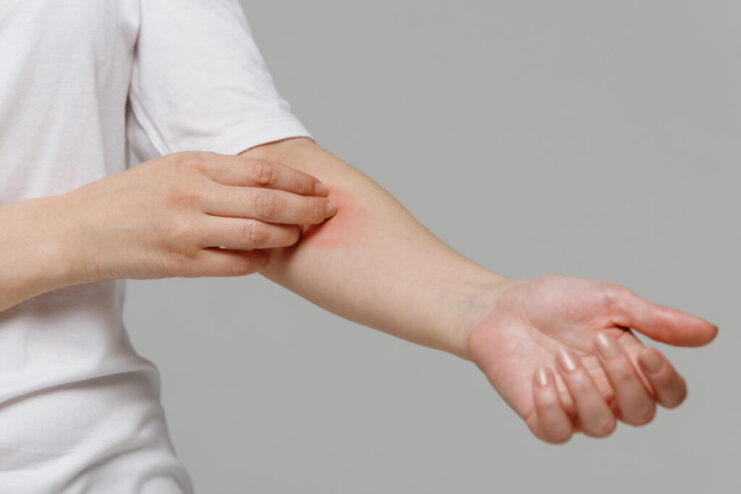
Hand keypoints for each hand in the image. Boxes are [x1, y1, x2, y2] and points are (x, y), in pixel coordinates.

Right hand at [57, 151, 335, 282]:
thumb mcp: (172, 168)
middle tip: (327, 213)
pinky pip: (235, 264)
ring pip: (257, 234)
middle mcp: (193, 195)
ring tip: (300, 235)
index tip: (320, 189)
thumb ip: (217, 173)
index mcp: (194, 165)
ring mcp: (187, 231)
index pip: (263, 171)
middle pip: (269, 202)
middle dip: (307, 209)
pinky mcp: (181, 264)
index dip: (299, 182)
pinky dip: (259, 260)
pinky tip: (268, 257)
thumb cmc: (131, 198)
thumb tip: (269, 183)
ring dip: (287, 236)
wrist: (79, 230)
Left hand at [465, 273, 716, 442]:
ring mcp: (574, 407)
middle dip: (623, 378)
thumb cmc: (554, 302)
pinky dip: (551, 406)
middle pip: (640, 414)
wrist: (500, 306)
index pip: (670, 395)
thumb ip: (655, 319)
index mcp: (631, 365)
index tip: (644, 351)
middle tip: (597, 340)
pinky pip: (557, 432)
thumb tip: (710, 332)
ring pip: (601, 426)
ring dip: (584, 390)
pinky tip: (540, 374)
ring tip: (560, 355)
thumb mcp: (609, 301)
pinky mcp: (541, 415)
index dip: (666, 381)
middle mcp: (607, 392)